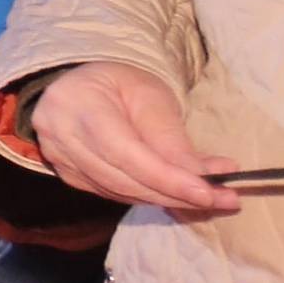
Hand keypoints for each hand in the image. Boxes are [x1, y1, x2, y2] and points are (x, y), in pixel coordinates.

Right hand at [30, 60, 240, 216]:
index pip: (125, 152)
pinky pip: (114, 195)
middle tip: (223, 198)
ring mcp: (60, 159)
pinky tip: (175, 194)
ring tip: (210, 197)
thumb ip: (170, 137)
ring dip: (167, 199)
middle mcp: (60, 135)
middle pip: (123, 179)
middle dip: (176, 193)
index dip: (167, 178)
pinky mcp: (69, 176)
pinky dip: (148, 196)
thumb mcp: (149, 95)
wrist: (83, 85)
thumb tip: (204, 177)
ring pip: (120, 193)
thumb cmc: (119, 83)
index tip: (209, 192)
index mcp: (77, 103)